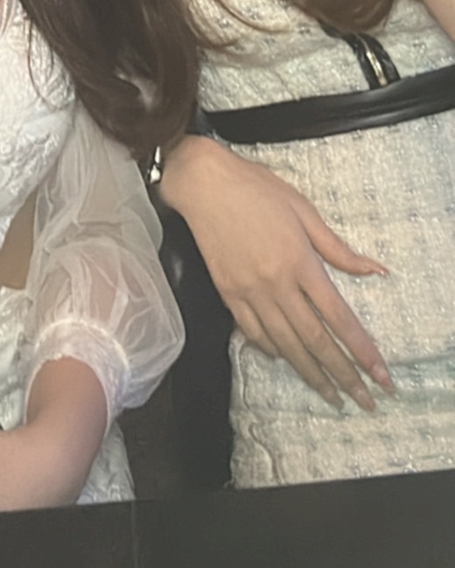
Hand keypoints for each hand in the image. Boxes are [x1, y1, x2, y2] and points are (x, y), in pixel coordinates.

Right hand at [161, 137, 393, 411]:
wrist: (204, 184)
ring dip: (311, 374)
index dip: (362, 351)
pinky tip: (286, 360)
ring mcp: (250, 293)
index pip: (339, 317)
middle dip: (343, 375)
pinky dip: (272, 351)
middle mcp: (277, 285)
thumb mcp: (304, 210)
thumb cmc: (258, 189)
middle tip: (364, 402)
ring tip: (332, 395)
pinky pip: (253, 333)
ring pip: (286, 345)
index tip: (382, 377)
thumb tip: (376, 271)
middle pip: (315, 340)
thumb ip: (338, 248)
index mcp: (300, 262)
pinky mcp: (228, 294)